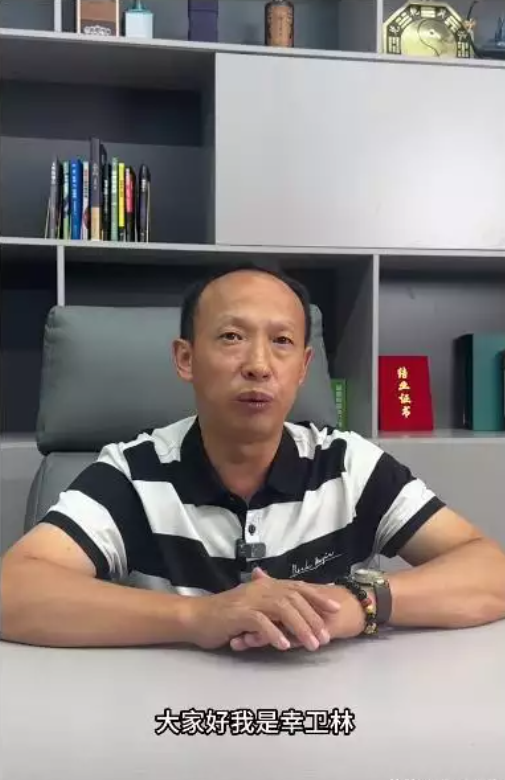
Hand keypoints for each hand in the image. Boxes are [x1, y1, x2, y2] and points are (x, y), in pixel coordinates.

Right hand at [185, 567, 340, 651]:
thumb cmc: (226, 616)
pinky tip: (285, 646)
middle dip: (313, 617)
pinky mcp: (238, 614)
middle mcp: (260, 589)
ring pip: (282, 608)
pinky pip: (261, 622)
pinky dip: (274, 633)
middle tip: (326, 636)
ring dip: (300, 627)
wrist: (197, 617)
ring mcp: (249, 600)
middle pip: (294, 598)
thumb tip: (296, 613)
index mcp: (265, 585)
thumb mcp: (252, 607)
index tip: (335, 608)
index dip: (317, 596)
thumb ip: (272, 607)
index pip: (297, 587)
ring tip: (312, 645)